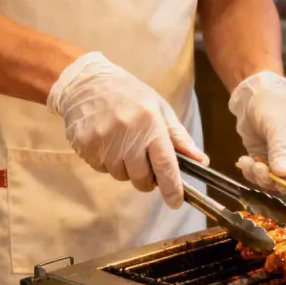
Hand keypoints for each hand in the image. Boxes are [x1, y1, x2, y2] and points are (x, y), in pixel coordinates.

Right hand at [47, 52, 206, 208]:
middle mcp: (127, 134)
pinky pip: (102, 169)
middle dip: (147, 178)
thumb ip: (179, 137)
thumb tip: (201, 161)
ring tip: (121, 144)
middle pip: (142, 178)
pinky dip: (107, 162)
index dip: (172, 188)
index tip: (176, 202)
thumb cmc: (128, 94)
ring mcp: (104, 141)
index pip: (165, 164)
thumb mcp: (159, 108)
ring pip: (121, 176)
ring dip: (125, 168)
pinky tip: (106, 142)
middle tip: (144, 161)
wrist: (85, 82)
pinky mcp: (85, 146)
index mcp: (150, 123)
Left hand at [229, 72, 285, 193]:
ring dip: (260, 177)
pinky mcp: (267, 162)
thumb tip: (284, 173)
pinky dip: (252, 173)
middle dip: (276, 180)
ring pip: (276, 182)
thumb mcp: (277, 124)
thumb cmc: (271, 103)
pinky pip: (262, 177)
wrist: (251, 96)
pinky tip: (244, 161)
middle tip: (260, 169)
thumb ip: (281, 148)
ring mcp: (283, 160)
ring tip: (249, 163)